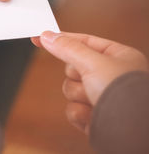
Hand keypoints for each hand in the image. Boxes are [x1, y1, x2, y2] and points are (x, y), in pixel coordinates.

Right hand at [32, 31, 148, 133]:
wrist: (130, 132)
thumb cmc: (126, 95)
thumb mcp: (93, 63)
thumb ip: (68, 48)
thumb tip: (48, 37)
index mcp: (118, 56)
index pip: (83, 41)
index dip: (61, 39)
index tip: (40, 37)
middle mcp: (111, 75)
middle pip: (72, 67)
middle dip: (76, 76)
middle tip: (88, 78)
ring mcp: (102, 96)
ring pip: (70, 89)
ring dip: (79, 95)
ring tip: (95, 99)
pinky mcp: (94, 115)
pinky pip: (72, 108)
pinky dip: (80, 112)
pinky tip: (93, 114)